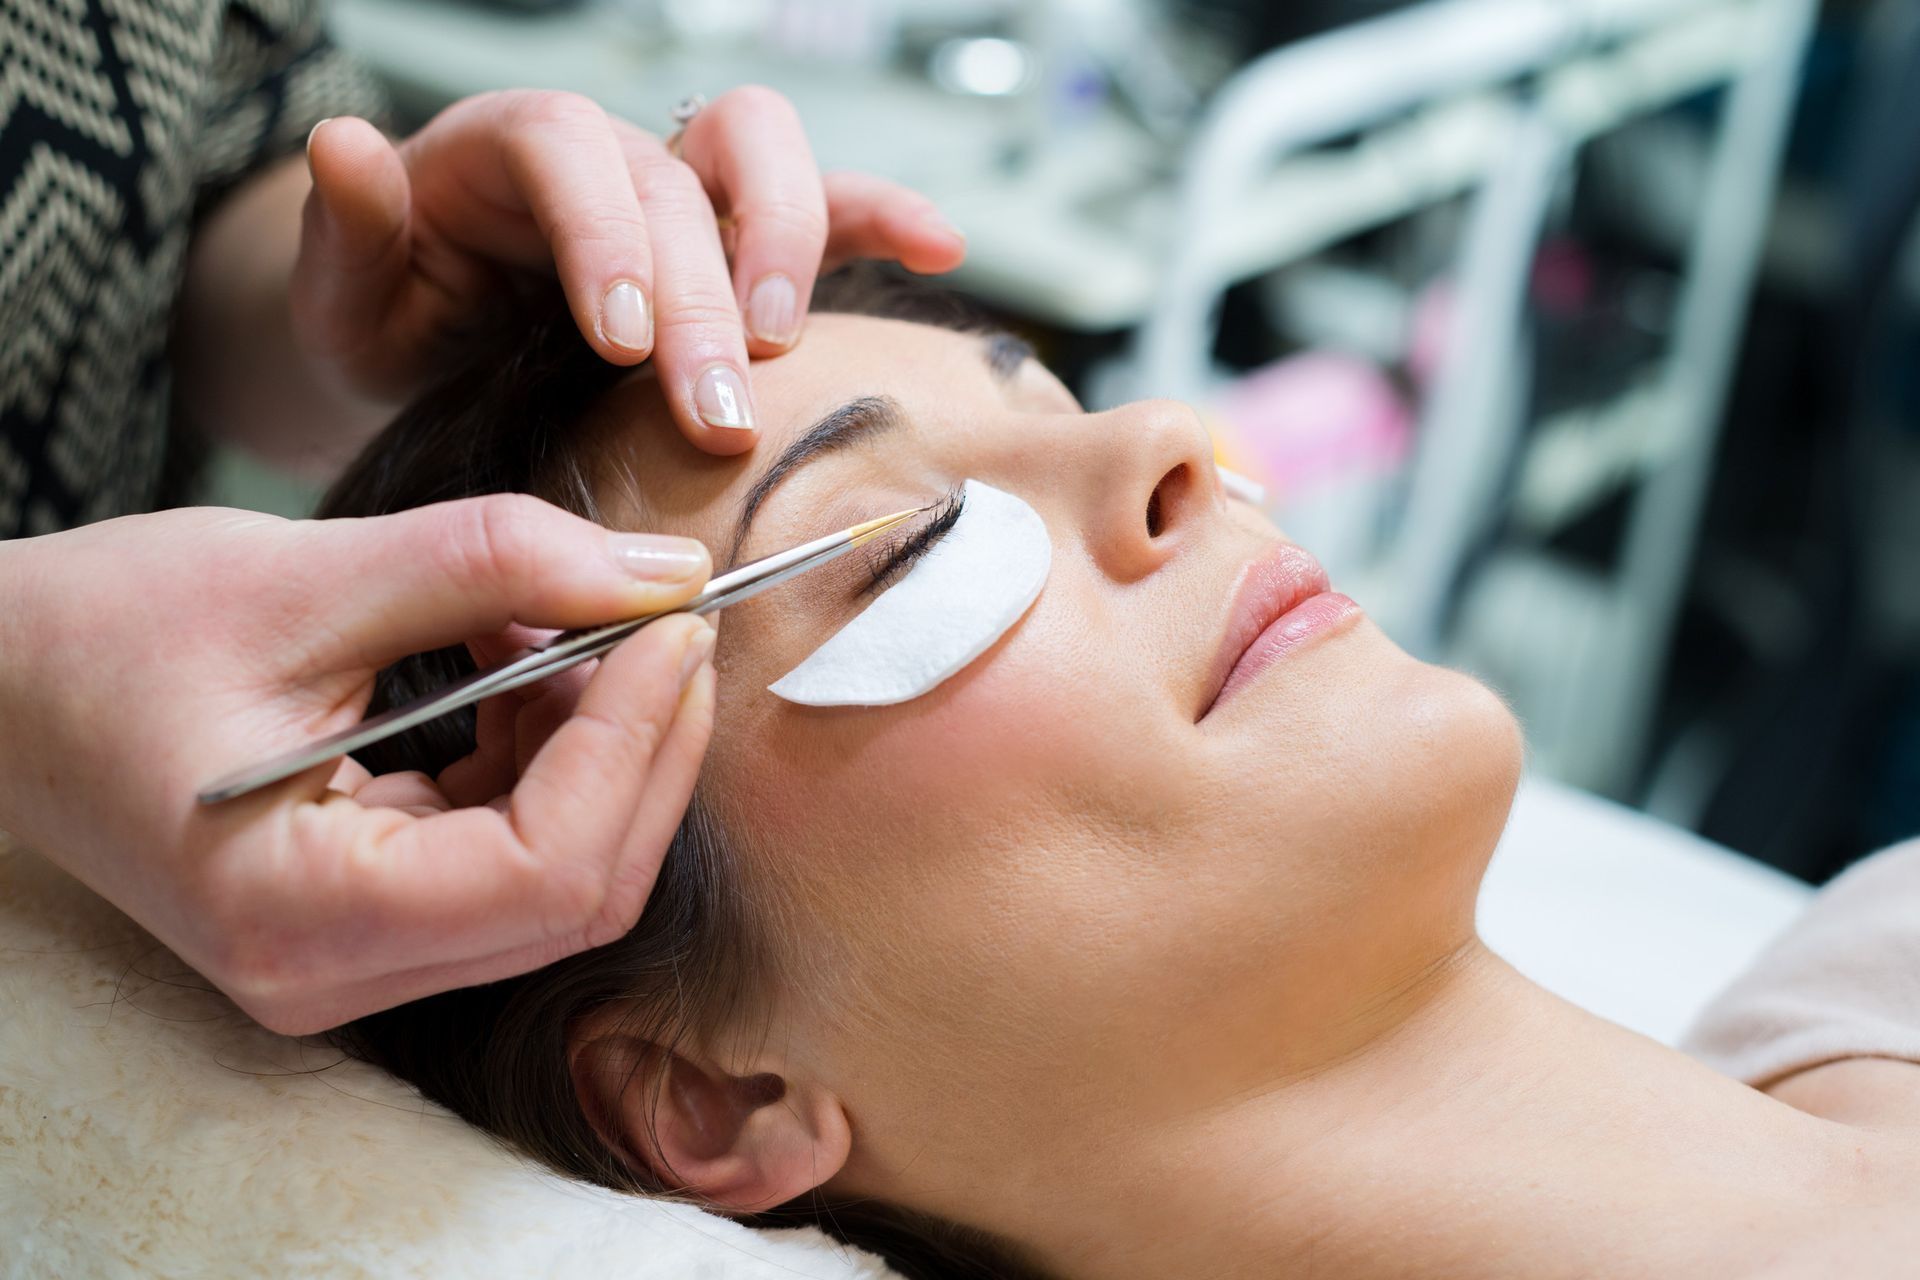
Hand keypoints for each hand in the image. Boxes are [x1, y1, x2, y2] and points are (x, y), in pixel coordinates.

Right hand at [0, 500, 717, 1034]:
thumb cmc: (104, 635)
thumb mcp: (300, 574)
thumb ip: (490, 564)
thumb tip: (665, 571)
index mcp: (297, 916)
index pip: (546, 872)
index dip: (635, 744)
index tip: (671, 626)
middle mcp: (334, 973)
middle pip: (579, 893)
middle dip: (646, 750)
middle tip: (669, 621)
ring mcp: (357, 957)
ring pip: (565, 878)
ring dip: (603, 746)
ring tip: (578, 625)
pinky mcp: (374, 918)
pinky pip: (516, 854)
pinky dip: (549, 755)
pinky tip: (527, 662)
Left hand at [292, 86, 965, 452]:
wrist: (441, 345)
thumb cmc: (397, 316)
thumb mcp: (348, 289)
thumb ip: (350, 228)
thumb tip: (341, 146)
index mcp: (512, 148)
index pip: (571, 150)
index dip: (607, 238)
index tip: (622, 341)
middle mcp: (614, 154)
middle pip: (683, 177)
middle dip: (709, 294)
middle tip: (712, 409)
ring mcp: (686, 192)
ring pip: (764, 158)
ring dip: (788, 249)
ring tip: (783, 352)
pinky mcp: (742, 245)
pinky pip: (827, 209)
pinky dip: (881, 220)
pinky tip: (938, 249)